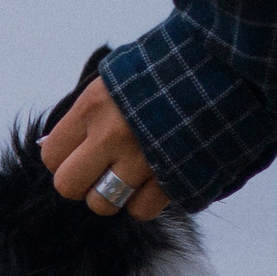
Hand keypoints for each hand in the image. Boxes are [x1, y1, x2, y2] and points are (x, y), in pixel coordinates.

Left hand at [41, 77, 171, 218]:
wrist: (225, 65)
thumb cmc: (165, 69)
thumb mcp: (116, 79)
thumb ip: (85, 113)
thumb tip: (54, 147)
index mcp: (93, 105)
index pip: (51, 155)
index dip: (62, 158)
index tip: (79, 152)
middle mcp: (112, 134)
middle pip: (69, 187)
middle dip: (82, 183)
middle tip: (100, 170)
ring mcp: (143, 159)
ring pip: (104, 204)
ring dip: (115, 194)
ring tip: (131, 174)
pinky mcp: (173, 177)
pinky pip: (142, 210)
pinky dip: (147, 201)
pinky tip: (157, 178)